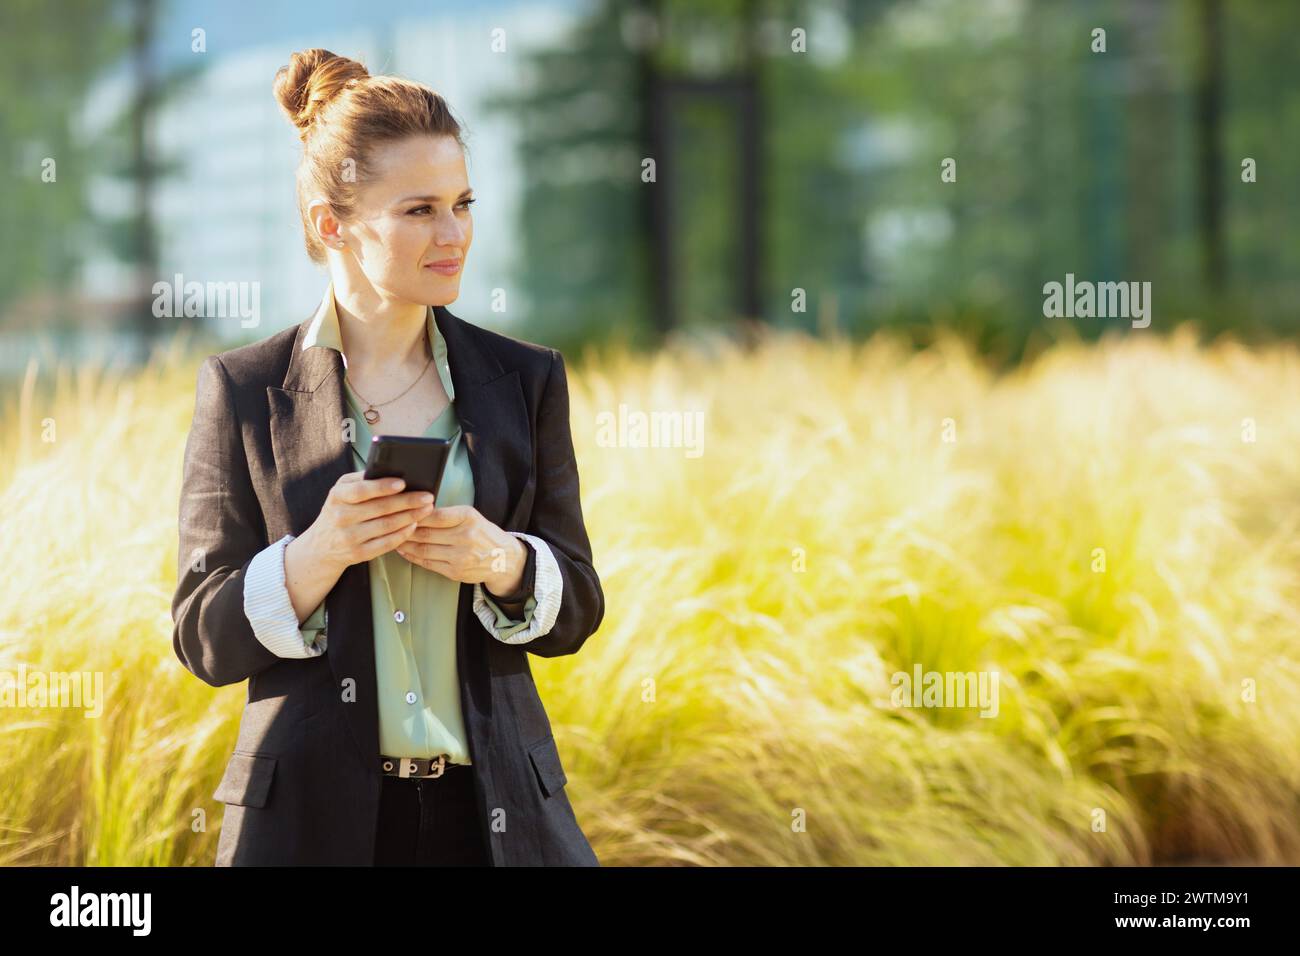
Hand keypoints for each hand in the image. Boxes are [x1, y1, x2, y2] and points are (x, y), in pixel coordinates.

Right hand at [300, 470, 435, 575]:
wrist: (321, 546)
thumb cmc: (339, 510)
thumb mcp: (342, 492)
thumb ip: (362, 480)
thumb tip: (394, 471)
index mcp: (337, 496)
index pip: (361, 490)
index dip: (382, 487)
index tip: (403, 483)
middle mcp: (341, 517)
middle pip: (380, 508)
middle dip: (408, 501)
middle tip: (427, 497)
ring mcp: (349, 537)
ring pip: (387, 526)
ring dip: (410, 517)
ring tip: (426, 509)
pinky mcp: (358, 553)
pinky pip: (386, 543)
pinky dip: (403, 534)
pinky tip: (414, 525)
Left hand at [396, 504, 525, 592]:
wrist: (503, 559)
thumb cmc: (483, 534)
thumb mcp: (471, 516)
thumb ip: (447, 515)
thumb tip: (417, 512)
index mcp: (468, 518)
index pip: (435, 514)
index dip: (415, 514)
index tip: (402, 511)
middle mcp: (465, 537)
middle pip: (425, 533)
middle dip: (405, 529)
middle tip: (391, 525)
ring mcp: (460, 556)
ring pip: (423, 549)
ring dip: (405, 544)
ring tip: (394, 537)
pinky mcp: (455, 571)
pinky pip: (427, 563)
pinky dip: (412, 556)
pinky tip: (404, 550)